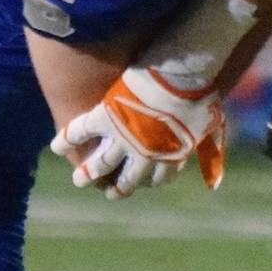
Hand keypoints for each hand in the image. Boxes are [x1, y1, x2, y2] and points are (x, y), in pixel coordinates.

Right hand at [48, 67, 227, 198]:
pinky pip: (79, 132)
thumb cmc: (200, 100)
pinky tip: (56, 146)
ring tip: (79, 179)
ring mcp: (121, 139)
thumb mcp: (210, 131)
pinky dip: (66, 139)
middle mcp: (142, 156)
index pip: (156, 179)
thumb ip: (211, 156)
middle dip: (116, 188)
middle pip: (125, 181)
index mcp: (167, 158)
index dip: (149, 182)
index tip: (143, 182)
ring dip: (88, 174)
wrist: (181, 78)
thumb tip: (215, 185)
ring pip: (99, 164)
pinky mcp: (104, 118)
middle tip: (109, 192)